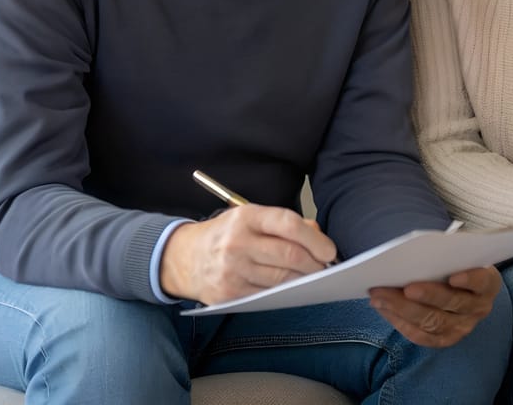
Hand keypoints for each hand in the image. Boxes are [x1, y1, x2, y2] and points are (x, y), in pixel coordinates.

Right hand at [160, 205, 335, 304]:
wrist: (182, 258)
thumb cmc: (225, 235)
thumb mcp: (250, 218)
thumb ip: (284, 223)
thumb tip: (318, 236)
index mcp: (246, 217)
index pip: (288, 224)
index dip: (315, 239)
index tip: (329, 250)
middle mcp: (238, 242)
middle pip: (290, 255)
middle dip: (315, 264)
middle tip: (325, 267)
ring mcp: (232, 270)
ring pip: (282, 279)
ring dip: (304, 280)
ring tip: (313, 278)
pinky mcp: (229, 294)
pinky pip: (268, 295)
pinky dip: (285, 293)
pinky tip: (292, 288)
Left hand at [369, 266, 502, 347]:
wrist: (463, 288)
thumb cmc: (457, 264)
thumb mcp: (460, 255)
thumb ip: (447, 254)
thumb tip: (415, 252)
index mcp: (488, 283)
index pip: (482, 281)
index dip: (470, 280)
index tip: (454, 276)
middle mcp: (479, 308)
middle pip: (452, 303)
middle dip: (426, 295)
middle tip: (403, 286)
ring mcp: (463, 327)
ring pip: (433, 322)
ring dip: (402, 308)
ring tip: (379, 296)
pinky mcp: (446, 339)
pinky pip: (422, 336)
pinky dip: (400, 322)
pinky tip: (383, 309)